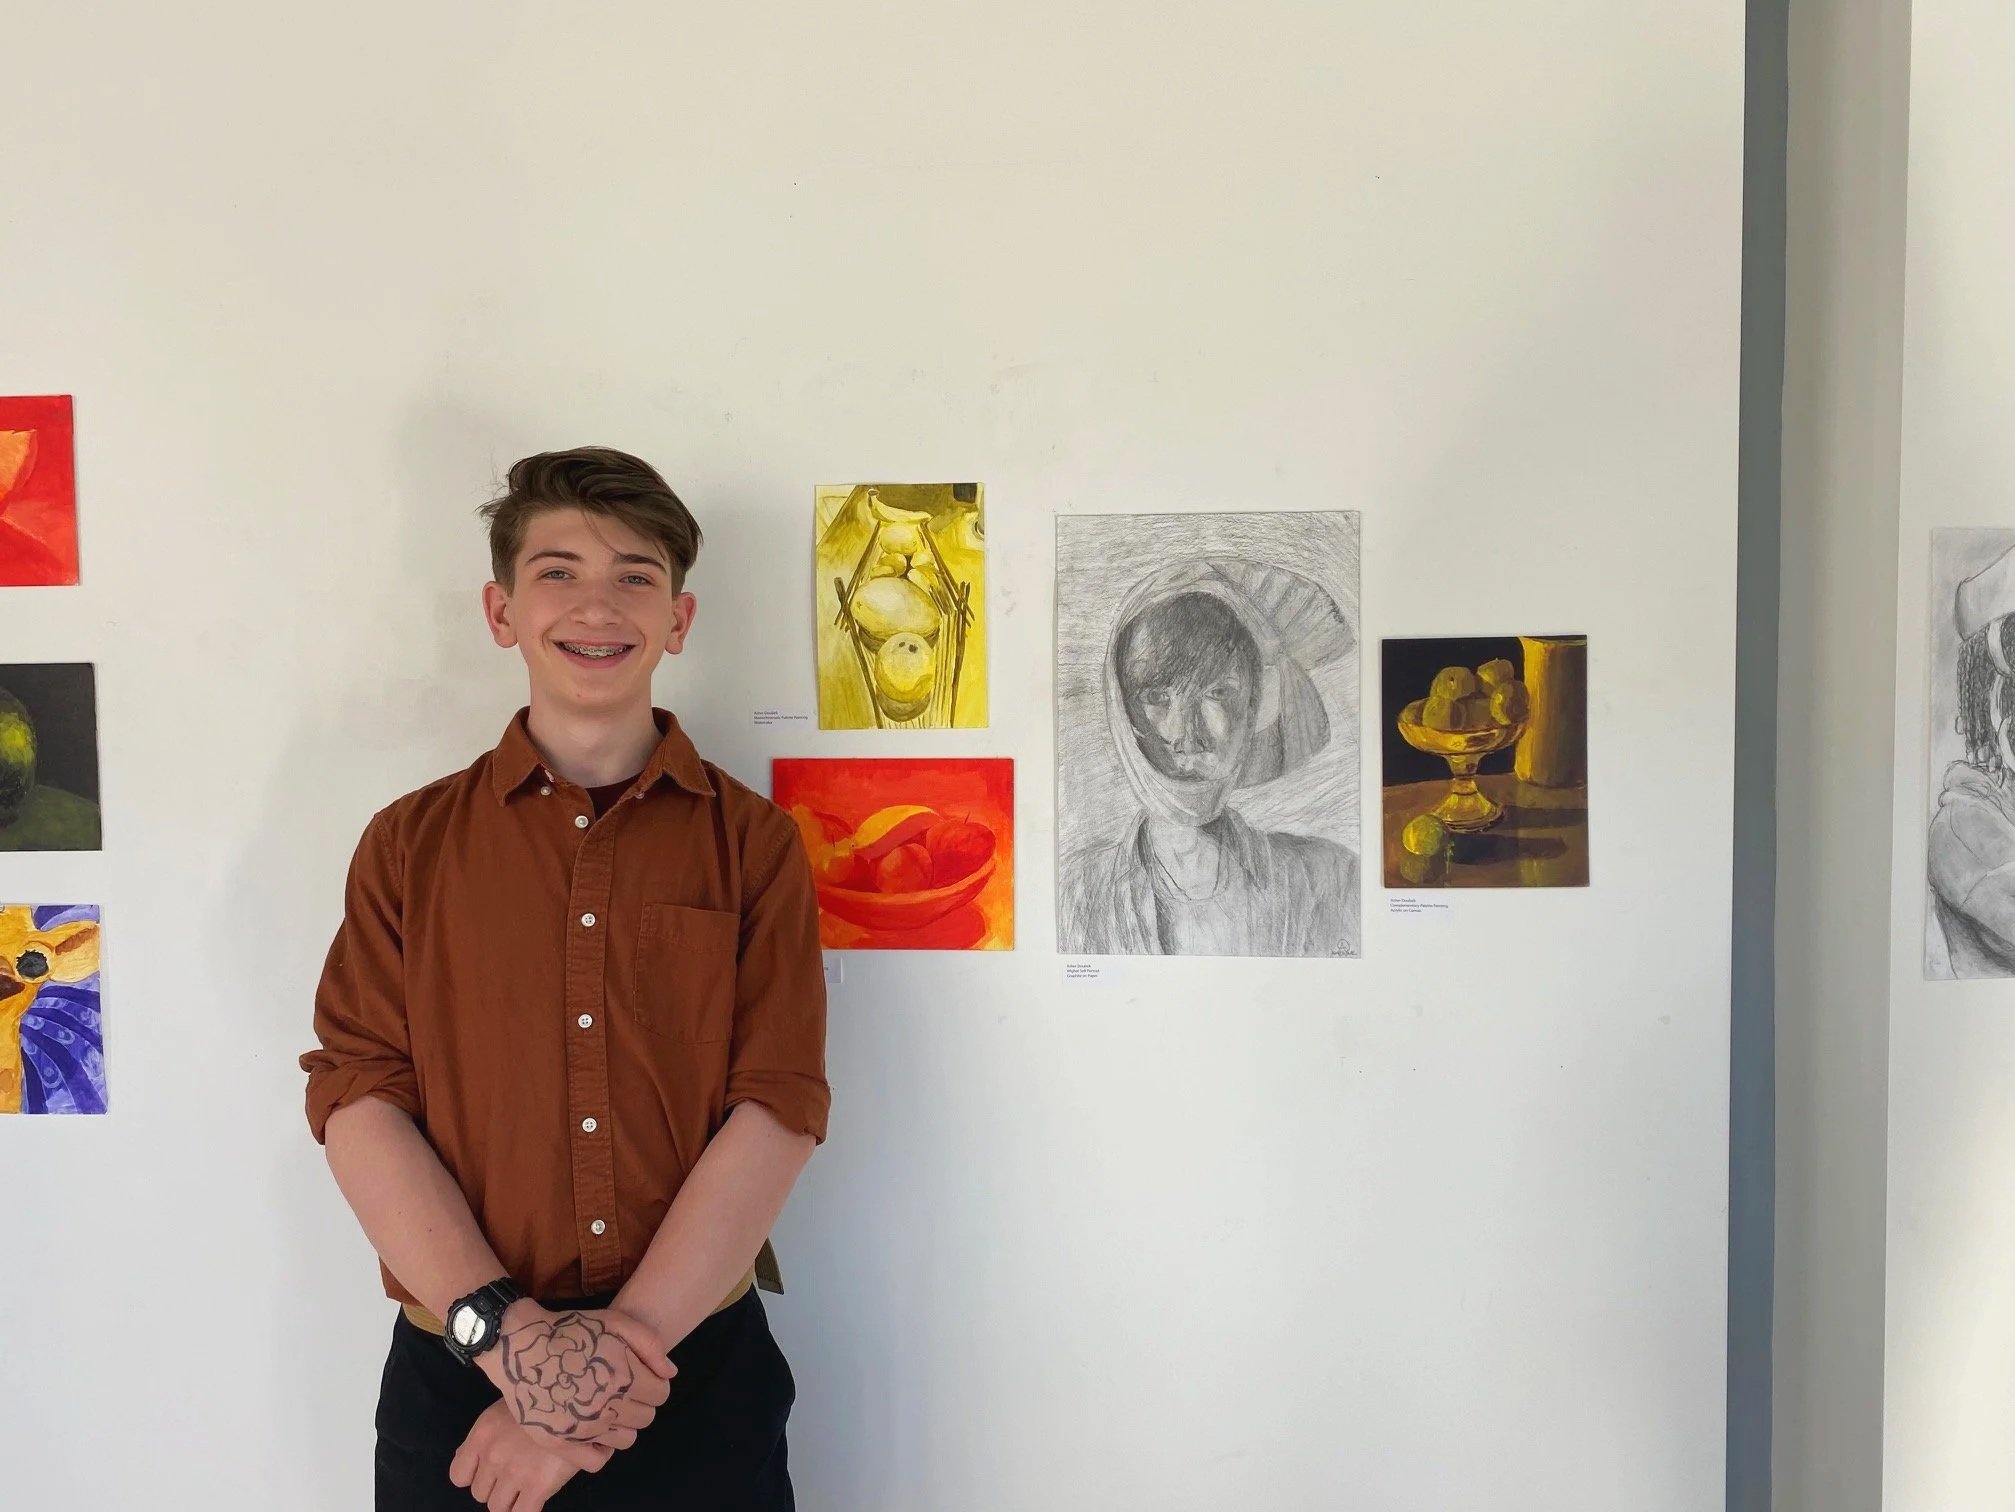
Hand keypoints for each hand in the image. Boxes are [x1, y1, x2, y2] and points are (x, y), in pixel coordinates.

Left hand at [450, 1399, 581, 1510]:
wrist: (578, 1398)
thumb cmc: (540, 1399)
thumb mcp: (503, 1411)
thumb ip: (482, 1437)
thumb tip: (463, 1458)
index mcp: (481, 1435)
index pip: (458, 1476)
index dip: (474, 1476)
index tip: (490, 1470)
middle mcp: (493, 1456)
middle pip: (480, 1494)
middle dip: (496, 1486)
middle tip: (516, 1471)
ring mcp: (514, 1473)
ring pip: (498, 1507)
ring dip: (512, 1499)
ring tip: (529, 1482)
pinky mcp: (538, 1486)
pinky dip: (528, 1507)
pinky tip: (538, 1493)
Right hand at [480, 1301, 675, 1450]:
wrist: (520, 1346)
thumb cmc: (571, 1330)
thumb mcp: (617, 1320)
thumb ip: (650, 1345)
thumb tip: (670, 1374)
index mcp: (624, 1378)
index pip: (661, 1394)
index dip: (654, 1383)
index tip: (640, 1377)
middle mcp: (607, 1408)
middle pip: (646, 1418)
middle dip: (640, 1403)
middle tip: (622, 1390)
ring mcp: (584, 1429)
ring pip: (626, 1441)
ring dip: (622, 1425)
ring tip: (606, 1407)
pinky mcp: (561, 1443)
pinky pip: (597, 1462)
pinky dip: (601, 1449)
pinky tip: (593, 1431)